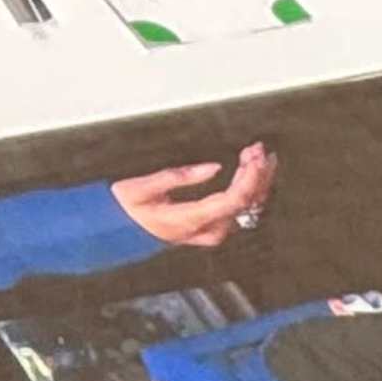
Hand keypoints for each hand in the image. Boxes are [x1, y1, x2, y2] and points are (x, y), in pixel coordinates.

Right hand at [119, 144, 276, 251]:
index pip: (234, 200)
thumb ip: (179, 176)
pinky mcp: (212, 227)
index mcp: (191, 219)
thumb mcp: (144, 187)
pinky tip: (247, 170)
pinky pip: (238, 208)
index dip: (250, 177)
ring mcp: (212, 231)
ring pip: (245, 207)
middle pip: (246, 203)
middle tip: (258, 148)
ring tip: (254, 153)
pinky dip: (246, 187)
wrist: (123, 232)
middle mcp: (207, 230)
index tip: (256, 155)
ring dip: (254, 179)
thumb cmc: (130, 209)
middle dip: (256, 174)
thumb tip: (213, 168)